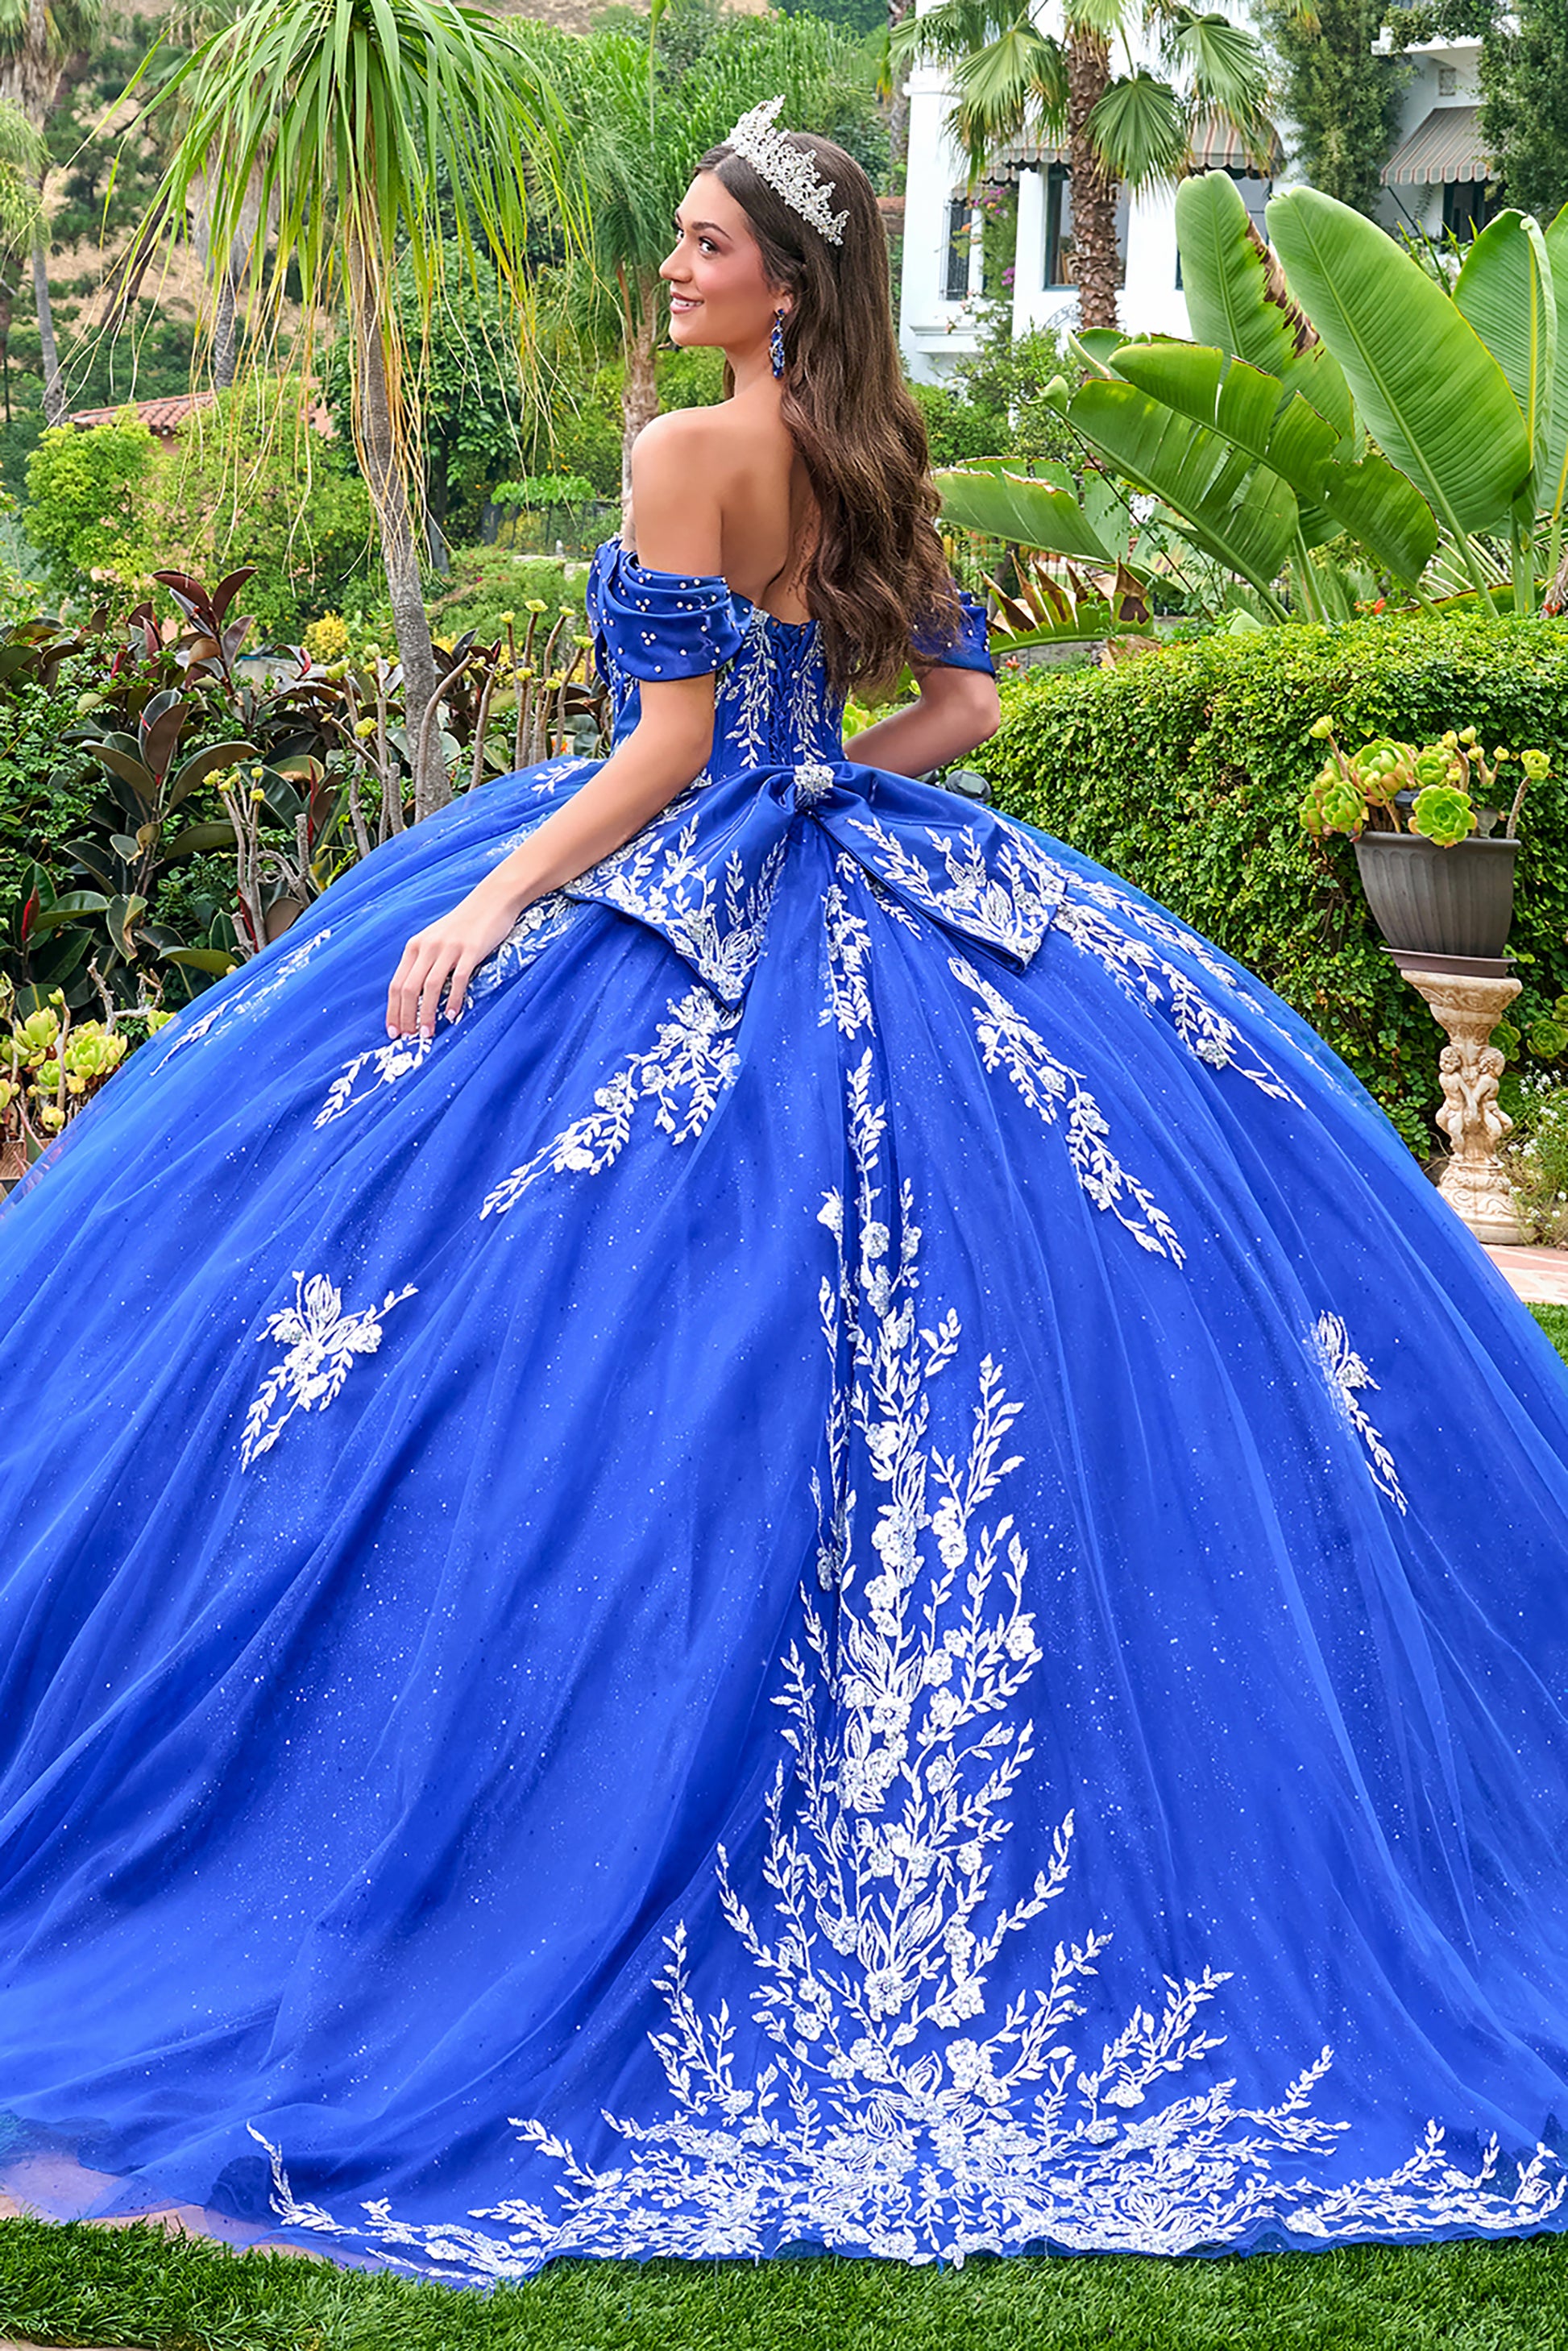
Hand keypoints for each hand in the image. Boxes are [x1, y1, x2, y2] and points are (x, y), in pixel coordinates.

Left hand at [386, 878, 524, 1037]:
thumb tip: (416, 997)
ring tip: (428, 1033)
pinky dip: (452, 1000)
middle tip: (409, 1038)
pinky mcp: (470, 950)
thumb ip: (425, 963)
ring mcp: (448, 948)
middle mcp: (427, 947)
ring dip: (427, 1014)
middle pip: (408, 988)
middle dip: (406, 1016)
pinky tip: (452, 1015)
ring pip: (430, 987)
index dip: (393, 1010)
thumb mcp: (436, 941)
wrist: (491, 901)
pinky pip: (457, 980)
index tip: (394, 1031)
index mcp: (415, 947)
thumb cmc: (464, 925)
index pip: (396, 984)